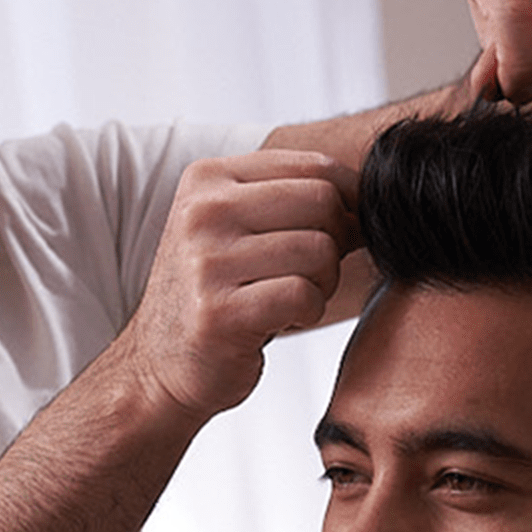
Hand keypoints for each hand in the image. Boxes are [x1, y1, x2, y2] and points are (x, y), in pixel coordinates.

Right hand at [112, 150, 358, 424]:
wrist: (158, 365)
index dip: (347, 201)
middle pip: (322, 203)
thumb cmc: (213, 292)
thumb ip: (290, 196)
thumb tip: (372, 194)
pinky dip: (307, 311)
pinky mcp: (219, 313)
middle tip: (310, 272)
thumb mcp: (233, 224)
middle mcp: (202, 212)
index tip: (340, 231)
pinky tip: (281, 319)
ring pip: (320, 250)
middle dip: (336, 242)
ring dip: (322, 282)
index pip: (315, 167)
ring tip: (291, 297)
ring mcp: (206, 262)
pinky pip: (303, 295)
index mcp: (207, 178)